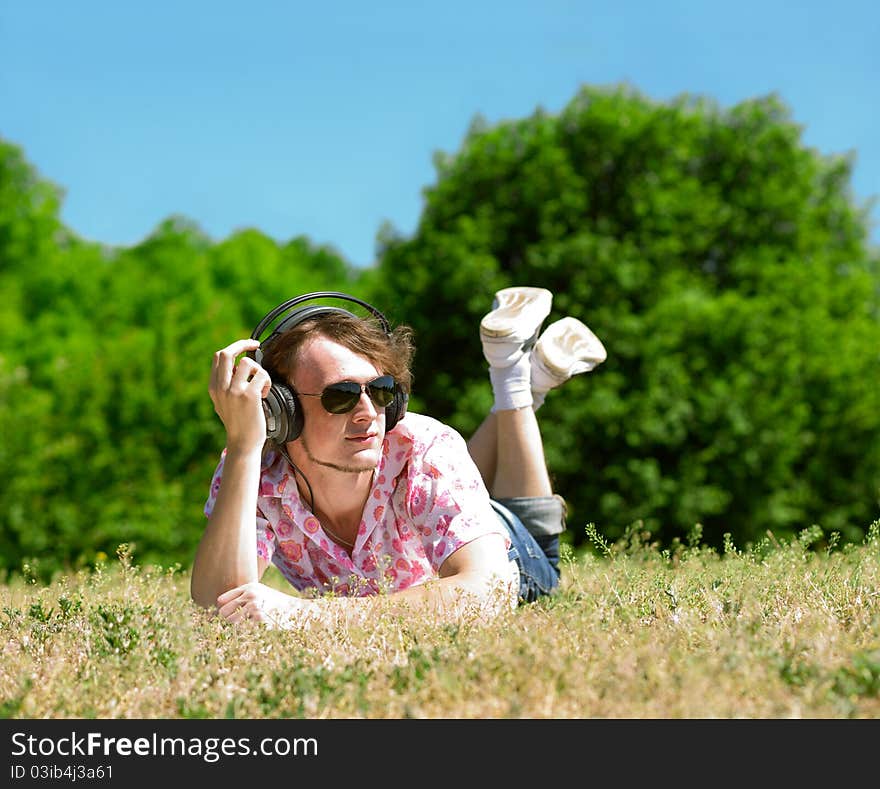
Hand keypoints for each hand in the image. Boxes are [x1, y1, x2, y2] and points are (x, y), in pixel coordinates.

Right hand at [209, 338, 270, 452]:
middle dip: (243, 344)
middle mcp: (221, 387)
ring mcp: (234, 391)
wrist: (243, 443)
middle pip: (227, 353)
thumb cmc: (239, 423)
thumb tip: (238, 365)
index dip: (234, 347)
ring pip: (248, 362)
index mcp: (214, 387)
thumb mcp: (224, 403)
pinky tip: (265, 394)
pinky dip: (267, 381)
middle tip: (256, 345)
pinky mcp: (250, 396)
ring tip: (261, 385)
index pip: (218, 357)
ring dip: (259, 370)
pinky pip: (262, 375)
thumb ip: (226, 384)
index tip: (247, 346)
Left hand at [216, 581, 318, 628]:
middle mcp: (250, 594)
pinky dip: (247, 635)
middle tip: (238, 627)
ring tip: (249, 630)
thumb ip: (243, 598)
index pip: (221, 601)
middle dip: (228, 622)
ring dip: (236, 630)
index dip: (224, 611)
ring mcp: (255, 607)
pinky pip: (243, 631)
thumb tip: (219, 607)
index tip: (230, 618)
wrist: (300, 612)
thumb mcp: (261, 594)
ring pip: (231, 624)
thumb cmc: (278, 606)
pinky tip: (257, 633)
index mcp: (249, 587)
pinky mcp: (260, 620)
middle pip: (223, 613)